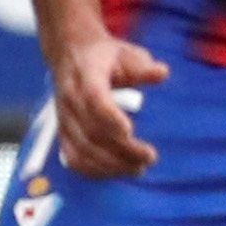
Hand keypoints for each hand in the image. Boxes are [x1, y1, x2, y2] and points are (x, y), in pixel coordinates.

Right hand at [49, 24, 168, 176]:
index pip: (94, 99)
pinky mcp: (62, 133)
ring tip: (138, 169)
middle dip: (120, 149)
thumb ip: (142, 66)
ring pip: (81, 150)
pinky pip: (72, 158)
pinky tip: (116, 173)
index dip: (109, 117)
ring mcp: (63, 119)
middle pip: (91, 131)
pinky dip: (93, 171)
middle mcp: (70, 100)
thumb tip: (162, 73)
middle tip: (149, 157)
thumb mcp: (126, 52)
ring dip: (109, 165)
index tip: (130, 131)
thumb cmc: (105, 55)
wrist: (70, 53)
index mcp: (86, 76)